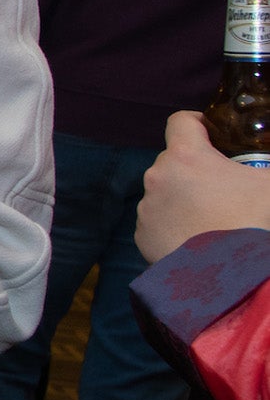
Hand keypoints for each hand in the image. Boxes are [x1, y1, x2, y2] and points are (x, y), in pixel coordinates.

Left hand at [137, 110, 269, 260]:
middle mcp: (157, 177)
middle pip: (174, 161)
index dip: (198, 123)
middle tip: (222, 187)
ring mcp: (146, 208)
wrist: (234, 277)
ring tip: (211, 218)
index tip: (211, 132)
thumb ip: (265, 166)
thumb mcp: (269, 185)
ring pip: (164, 193)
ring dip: (183, 198)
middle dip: (195, 169)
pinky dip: (174, 225)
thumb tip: (265, 167)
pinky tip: (197, 237)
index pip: (181, 121)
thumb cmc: (255, 223)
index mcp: (185, 156)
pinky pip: (157, 221)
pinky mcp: (142, 236)